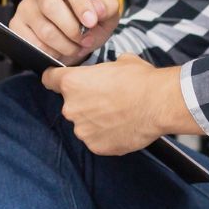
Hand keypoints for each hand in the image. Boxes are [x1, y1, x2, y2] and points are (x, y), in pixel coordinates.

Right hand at [11, 0, 121, 66]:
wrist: (74, 41)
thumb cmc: (89, 23)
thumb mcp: (106, 15)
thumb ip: (108, 7)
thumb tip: (97, 9)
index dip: (79, 1)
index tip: (91, 21)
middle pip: (51, 6)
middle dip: (72, 29)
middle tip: (84, 40)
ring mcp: (25, 7)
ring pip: (44, 30)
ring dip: (64, 45)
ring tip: (74, 48)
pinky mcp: (17, 25)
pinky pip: (33, 44)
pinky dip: (50, 53)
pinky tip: (58, 51)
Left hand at [42, 55, 199, 154]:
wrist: (159, 104)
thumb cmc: (141, 81)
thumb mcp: (120, 62)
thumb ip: (104, 70)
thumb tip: (110, 71)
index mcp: (72, 82)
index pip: (49, 79)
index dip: (56, 79)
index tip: (60, 81)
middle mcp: (71, 108)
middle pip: (70, 104)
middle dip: (85, 102)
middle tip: (108, 100)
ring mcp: (82, 130)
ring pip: (84, 124)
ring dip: (96, 121)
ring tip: (119, 115)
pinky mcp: (96, 146)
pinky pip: (96, 139)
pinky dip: (106, 135)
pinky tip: (122, 127)